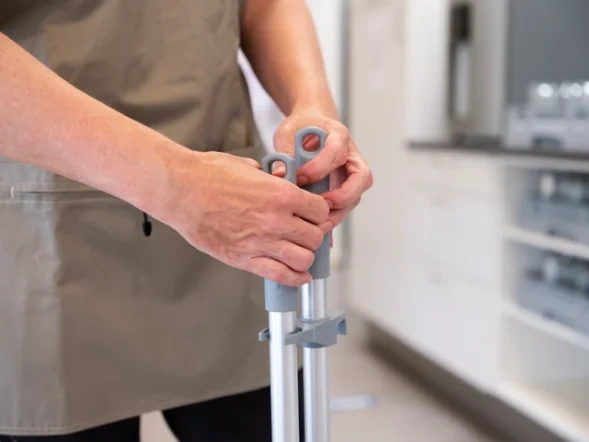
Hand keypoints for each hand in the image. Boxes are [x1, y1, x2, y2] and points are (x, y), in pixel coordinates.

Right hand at [160, 150, 329, 285]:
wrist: (180, 190)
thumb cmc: (208, 175)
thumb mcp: (250, 166)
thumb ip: (273, 178)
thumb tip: (284, 179)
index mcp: (281, 194)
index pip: (321, 210)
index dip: (319, 212)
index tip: (315, 214)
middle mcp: (276, 221)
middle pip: (315, 237)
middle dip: (314, 234)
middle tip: (307, 232)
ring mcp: (261, 242)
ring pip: (303, 259)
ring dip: (305, 256)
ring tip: (300, 252)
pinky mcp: (245, 259)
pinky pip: (280, 275)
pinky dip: (294, 278)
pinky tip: (298, 275)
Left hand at [273, 111, 372, 230]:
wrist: (311, 125)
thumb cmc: (301, 127)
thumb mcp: (288, 132)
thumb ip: (285, 151)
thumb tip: (280, 175)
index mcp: (338, 134)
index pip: (337, 151)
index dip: (319, 167)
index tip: (300, 177)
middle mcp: (351, 154)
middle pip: (362, 178)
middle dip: (342, 195)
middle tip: (320, 205)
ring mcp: (351, 173)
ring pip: (356, 196)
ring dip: (338, 212)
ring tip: (316, 222)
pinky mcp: (345, 187)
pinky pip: (345, 205)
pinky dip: (332, 217)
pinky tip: (317, 227)